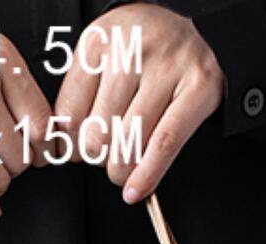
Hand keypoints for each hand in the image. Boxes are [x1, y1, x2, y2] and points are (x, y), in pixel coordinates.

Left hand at [50, 4, 222, 202]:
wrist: (198, 30)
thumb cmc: (145, 50)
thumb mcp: (103, 56)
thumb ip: (81, 93)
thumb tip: (66, 148)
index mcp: (100, 40)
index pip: (69, 114)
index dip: (70, 147)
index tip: (76, 154)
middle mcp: (133, 50)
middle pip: (98, 135)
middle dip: (98, 159)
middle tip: (107, 157)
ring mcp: (167, 68)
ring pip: (129, 145)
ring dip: (121, 171)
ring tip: (122, 170)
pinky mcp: (198, 87)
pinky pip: (165, 144)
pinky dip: (148, 175)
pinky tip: (137, 190)